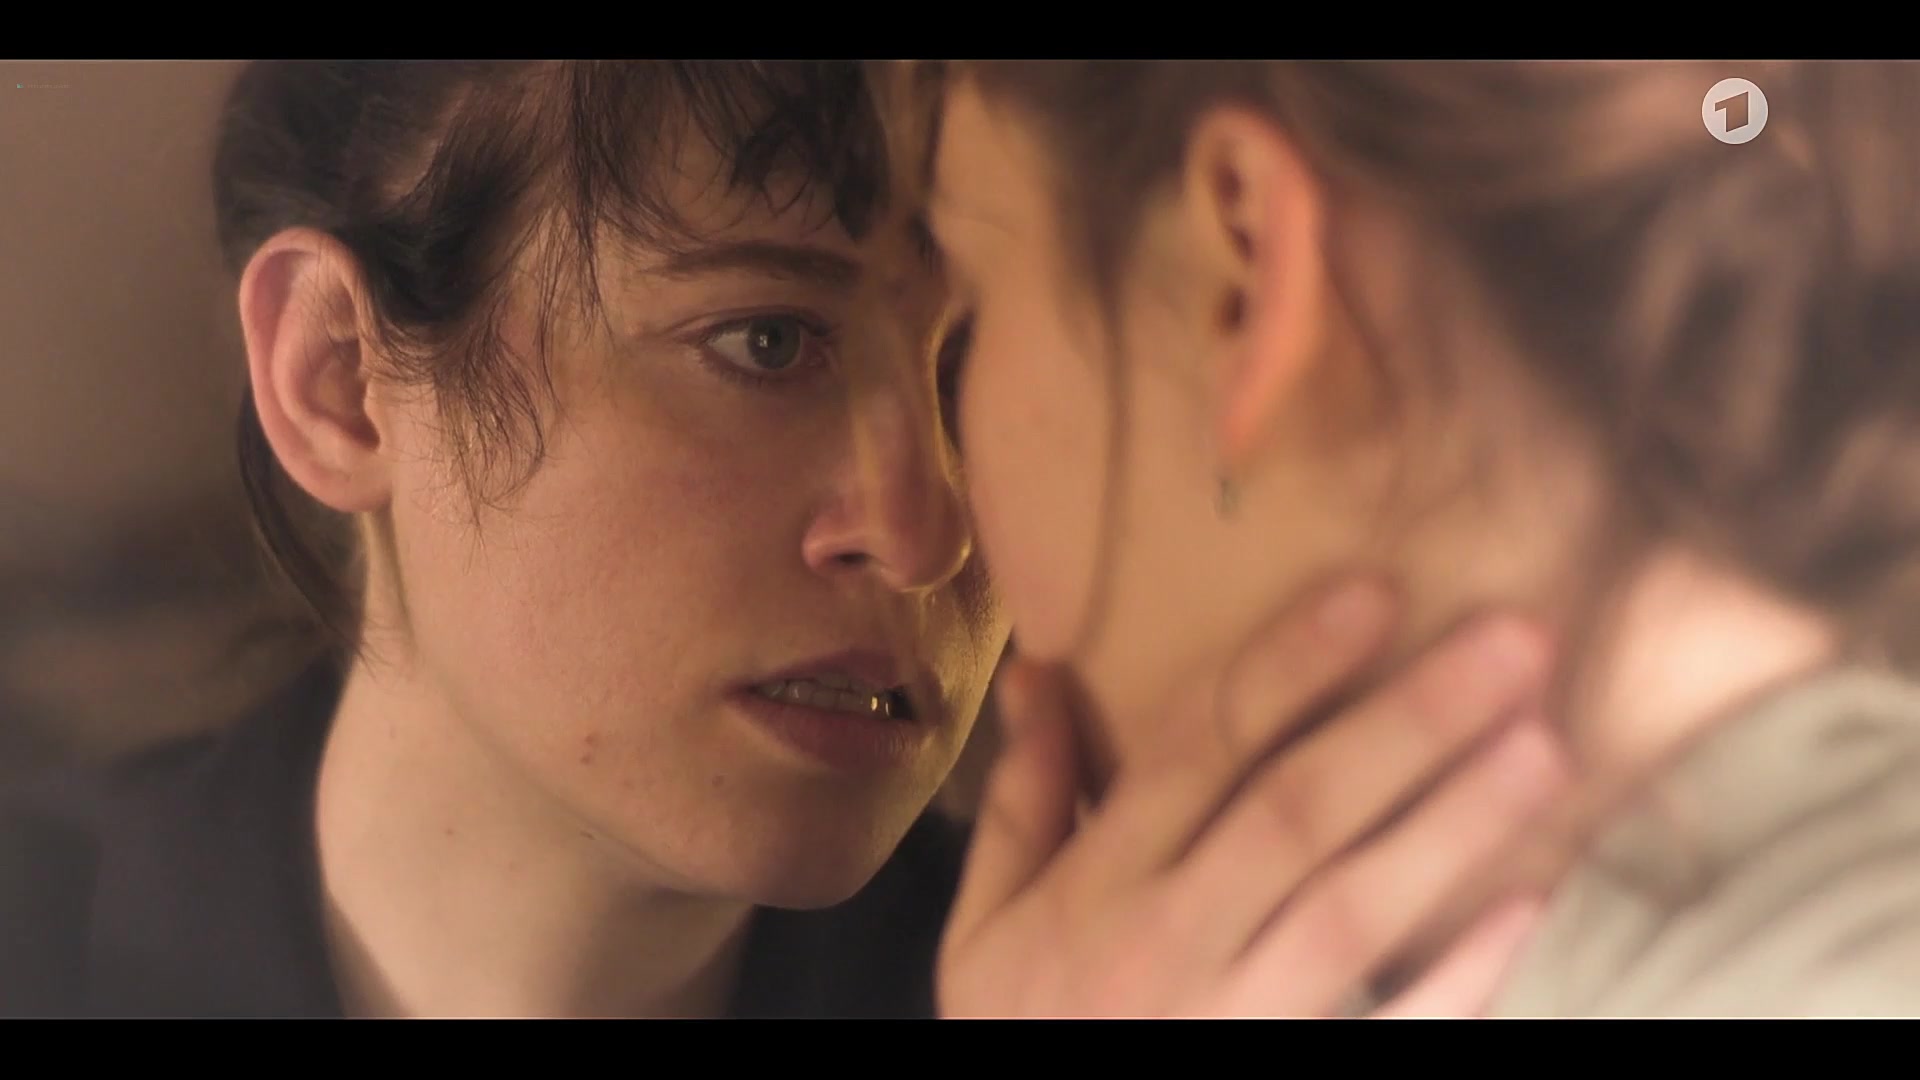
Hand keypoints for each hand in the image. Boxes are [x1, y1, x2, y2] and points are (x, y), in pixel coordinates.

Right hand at [938, 577, 1566, 1017]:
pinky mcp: (1296, 1073)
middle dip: (1408, 722)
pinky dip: (1458, 973)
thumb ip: (1024, 799)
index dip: (1288, 667)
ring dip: (1452, 824)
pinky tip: (1528, 902)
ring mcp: (1241, 1019)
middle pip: (1296, 812)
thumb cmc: (1022, 1032)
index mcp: (1099, 887)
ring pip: (1352, 910)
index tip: (1378, 591)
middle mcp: (1171, 941)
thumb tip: (1037, 668)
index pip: (1201, 751)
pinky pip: (1388, 1028)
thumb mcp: (987, 925)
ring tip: (1544, 746)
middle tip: (1517, 640)